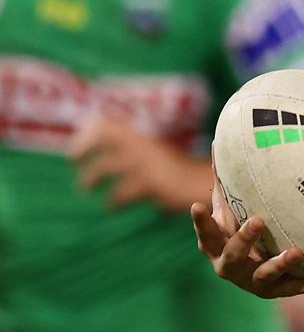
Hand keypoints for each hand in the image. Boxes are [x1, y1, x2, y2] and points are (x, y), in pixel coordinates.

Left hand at [68, 115, 211, 210]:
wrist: (201, 185)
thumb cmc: (176, 172)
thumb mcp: (154, 154)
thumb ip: (134, 150)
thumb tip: (108, 153)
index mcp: (142, 137)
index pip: (108, 123)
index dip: (88, 134)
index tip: (77, 149)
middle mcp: (143, 144)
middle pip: (104, 137)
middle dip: (84, 149)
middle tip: (74, 162)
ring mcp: (147, 162)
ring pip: (107, 166)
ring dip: (91, 178)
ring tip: (85, 189)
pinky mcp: (151, 182)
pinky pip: (121, 192)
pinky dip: (113, 202)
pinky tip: (112, 208)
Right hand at [191, 174, 303, 298]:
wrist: (248, 269)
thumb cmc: (235, 228)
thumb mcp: (228, 207)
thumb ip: (224, 182)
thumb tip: (218, 142)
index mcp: (215, 246)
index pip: (206, 234)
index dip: (201, 222)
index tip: (197, 205)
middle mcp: (228, 266)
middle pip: (233, 255)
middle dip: (244, 239)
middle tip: (259, 220)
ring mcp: (249, 281)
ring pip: (262, 276)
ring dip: (279, 264)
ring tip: (296, 251)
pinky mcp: (270, 290)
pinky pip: (286, 290)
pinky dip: (300, 286)